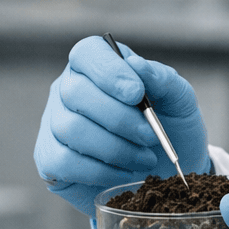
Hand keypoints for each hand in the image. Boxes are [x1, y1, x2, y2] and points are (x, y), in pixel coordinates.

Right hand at [35, 35, 212, 215]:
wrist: (167, 175)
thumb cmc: (170, 129)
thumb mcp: (179, 102)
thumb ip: (164, 80)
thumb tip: (137, 65)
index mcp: (99, 65)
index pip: (88, 52)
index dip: (109, 71)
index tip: (137, 94)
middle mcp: (69, 88)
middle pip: (76, 92)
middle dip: (119, 118)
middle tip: (150, 136)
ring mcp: (55, 123)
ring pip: (70, 128)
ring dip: (114, 148)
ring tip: (145, 159)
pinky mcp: (50, 158)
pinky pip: (63, 161)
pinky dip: (99, 171)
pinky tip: (123, 173)